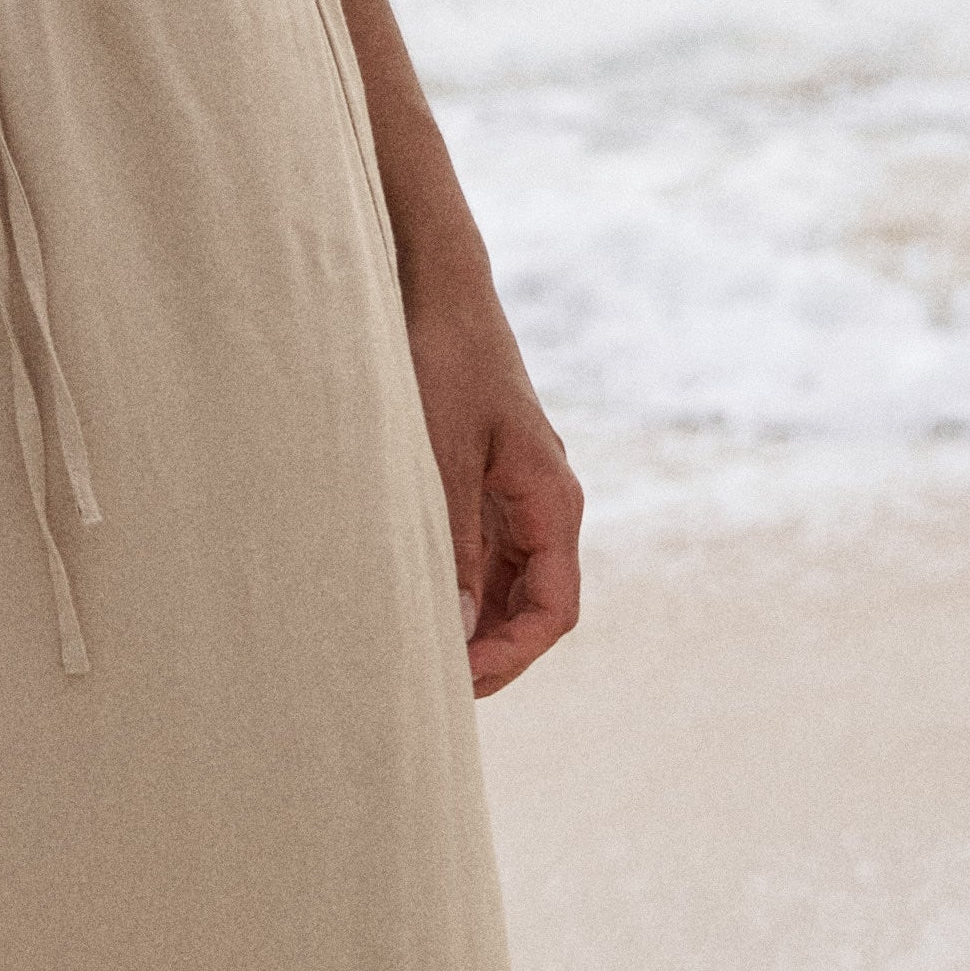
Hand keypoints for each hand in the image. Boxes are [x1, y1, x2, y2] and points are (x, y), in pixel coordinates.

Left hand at [408, 284, 583, 698]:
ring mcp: (516, 490)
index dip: (511, 656)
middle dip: (491, 650)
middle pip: (534, 604)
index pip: (553, 609)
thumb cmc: (442, 359)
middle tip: (428, 683)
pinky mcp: (486, 476)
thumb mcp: (442, 455)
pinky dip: (458, 582)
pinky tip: (416, 596)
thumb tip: (461, 629)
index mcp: (552, 500)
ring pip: (508, 581)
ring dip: (474, 620)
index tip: (459, 681)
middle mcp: (544, 501)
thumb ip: (455, 542)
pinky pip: (484, 550)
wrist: (438, 286)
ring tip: (418, 650)